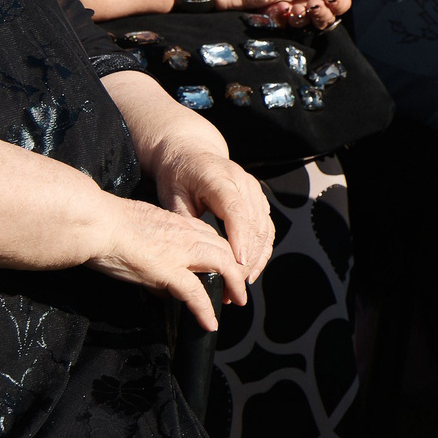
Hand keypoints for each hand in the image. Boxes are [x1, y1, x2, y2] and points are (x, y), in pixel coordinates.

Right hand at [81, 198, 247, 331]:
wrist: (95, 221)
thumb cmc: (106, 222)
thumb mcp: (140, 227)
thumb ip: (155, 247)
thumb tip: (160, 276)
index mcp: (177, 221)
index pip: (211, 236)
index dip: (222, 252)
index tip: (225, 265)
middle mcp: (185, 233)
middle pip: (224, 250)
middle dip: (235, 269)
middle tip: (236, 286)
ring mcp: (180, 251)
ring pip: (222, 266)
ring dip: (233, 286)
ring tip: (235, 301)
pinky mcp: (168, 270)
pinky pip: (195, 293)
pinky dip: (205, 309)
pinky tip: (210, 322)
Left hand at [152, 146, 275, 289]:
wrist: (191, 153)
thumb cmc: (178, 174)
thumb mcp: (171, 195)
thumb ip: (183, 222)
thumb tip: (191, 254)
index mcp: (220, 179)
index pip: (236, 210)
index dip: (240, 238)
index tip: (238, 263)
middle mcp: (243, 182)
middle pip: (254, 223)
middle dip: (247, 257)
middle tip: (234, 284)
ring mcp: (254, 190)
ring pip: (265, 228)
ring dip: (257, 257)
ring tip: (243, 282)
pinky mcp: (258, 200)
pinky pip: (266, 227)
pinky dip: (262, 249)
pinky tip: (252, 268)